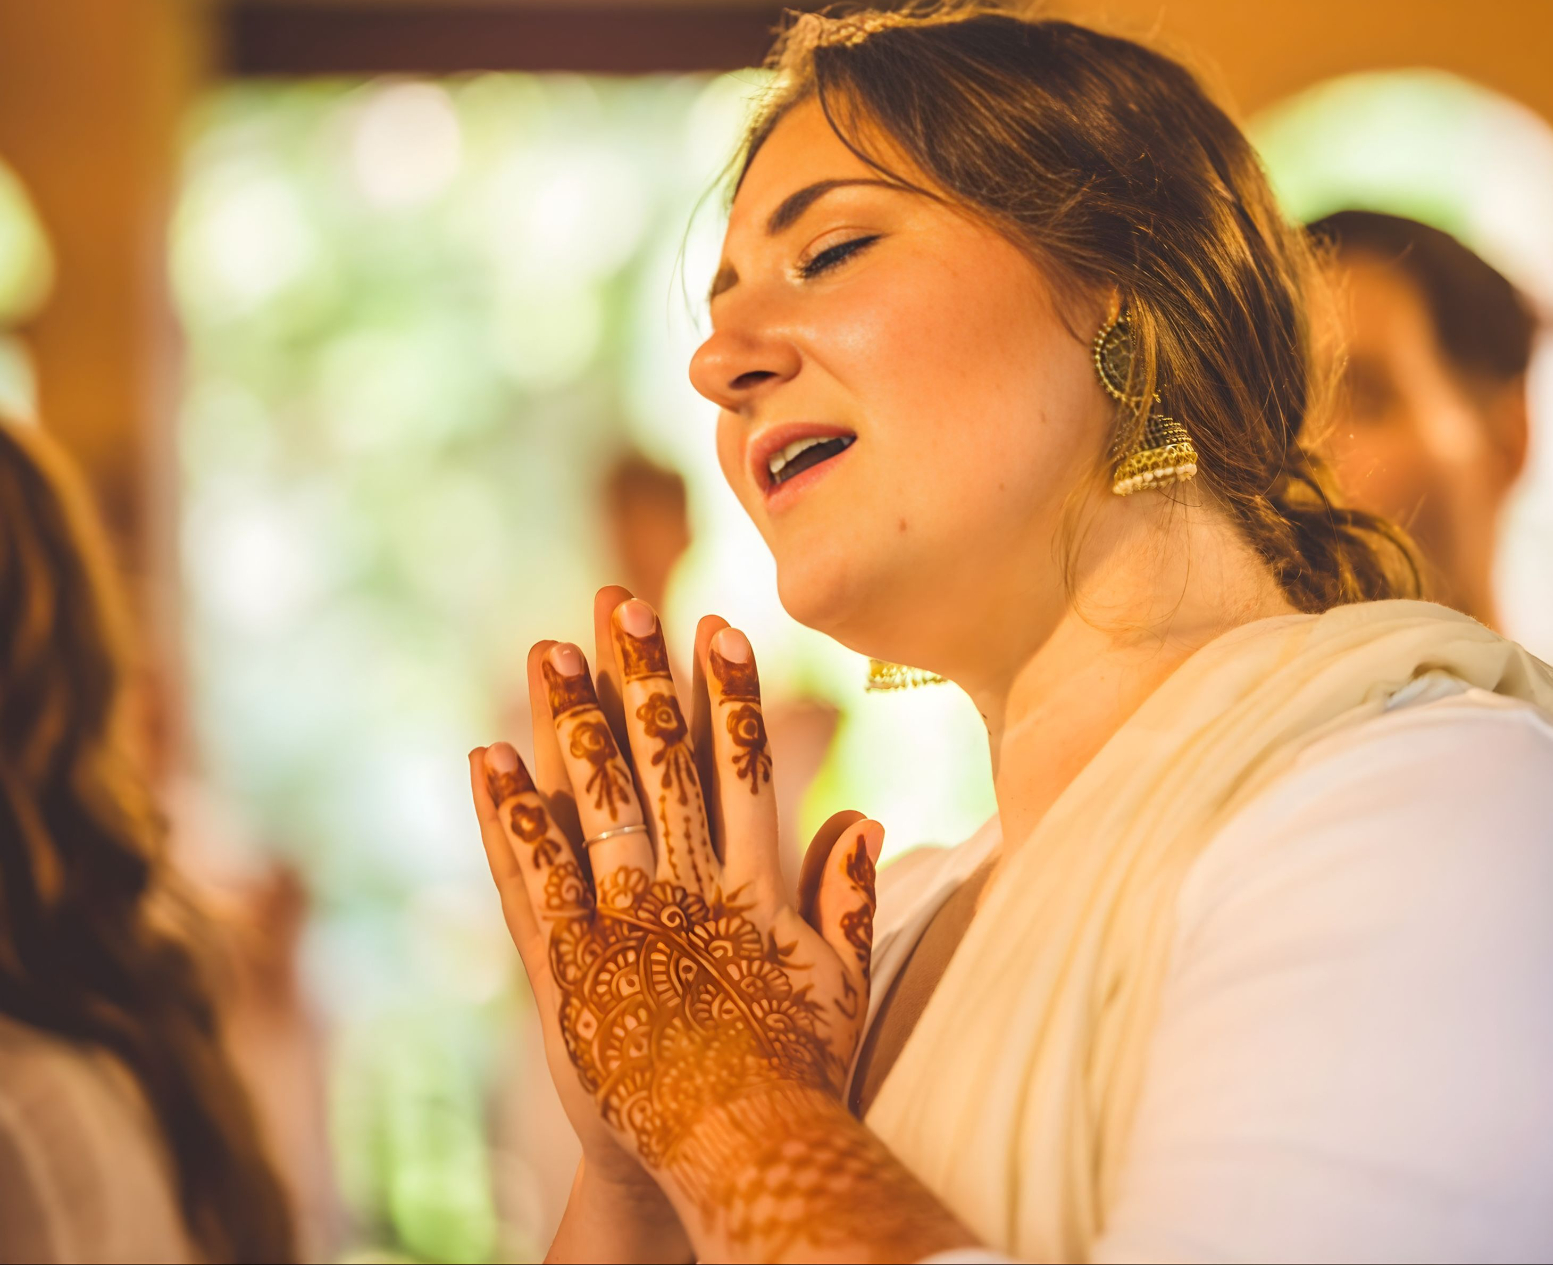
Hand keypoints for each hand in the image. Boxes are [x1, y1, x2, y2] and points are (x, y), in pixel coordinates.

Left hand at [476, 590, 958, 1261]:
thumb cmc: (798, 1071)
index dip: (727, 694)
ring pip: (592, 801)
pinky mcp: (568, 967)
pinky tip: (488, 758)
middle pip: (661, 762)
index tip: (716, 628)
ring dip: (569, 720)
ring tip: (548, 651)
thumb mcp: (842, 980)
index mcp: (756, 884)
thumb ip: (847, 893)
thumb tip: (862, 812)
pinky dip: (509, 816)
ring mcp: (625, 925)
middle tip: (617, 601)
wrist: (736, 1153)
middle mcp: (689, 889)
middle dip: (639, 676)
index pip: (743, 765)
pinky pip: (530, 877)